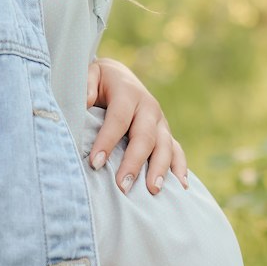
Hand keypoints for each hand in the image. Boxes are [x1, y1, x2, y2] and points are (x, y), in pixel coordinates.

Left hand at [86, 57, 188, 194]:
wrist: (119, 76)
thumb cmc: (99, 81)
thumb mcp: (90, 74)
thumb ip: (86, 84)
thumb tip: (86, 100)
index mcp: (128, 92)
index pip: (118, 119)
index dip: (107, 141)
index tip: (95, 163)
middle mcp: (148, 107)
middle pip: (144, 136)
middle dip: (134, 162)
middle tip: (122, 186)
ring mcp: (160, 121)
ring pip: (165, 146)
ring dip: (160, 169)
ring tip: (153, 191)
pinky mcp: (166, 133)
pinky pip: (177, 151)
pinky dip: (180, 168)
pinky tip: (180, 187)